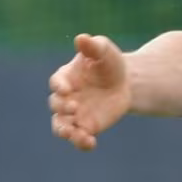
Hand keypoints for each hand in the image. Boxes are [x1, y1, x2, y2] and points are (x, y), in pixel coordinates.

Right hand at [49, 33, 129, 149]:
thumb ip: (93, 46)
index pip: (56, 83)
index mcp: (66, 77)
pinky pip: (79, 138)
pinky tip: (90, 143)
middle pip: (55, 105)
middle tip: (74, 107)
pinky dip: (81, 143)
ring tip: (72, 134)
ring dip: (64, 131)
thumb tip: (82, 38)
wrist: (125, 83)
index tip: (66, 89)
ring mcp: (74, 114)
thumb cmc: (109, 63)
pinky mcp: (86, 127)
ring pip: (61, 126)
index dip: (59, 86)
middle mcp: (66, 97)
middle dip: (62, 108)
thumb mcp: (104, 51)